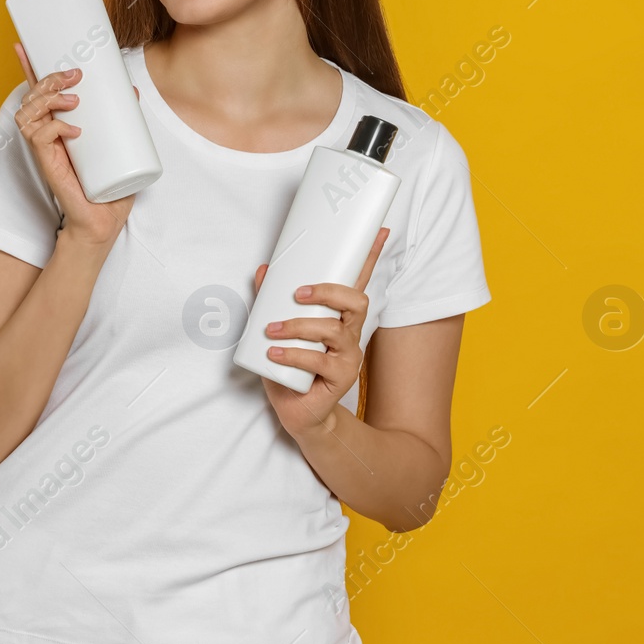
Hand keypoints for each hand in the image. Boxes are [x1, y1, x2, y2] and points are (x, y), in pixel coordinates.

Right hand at [13, 42, 137, 248]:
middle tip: (75, 74)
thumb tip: (131, 90)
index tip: (23, 46)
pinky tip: (74, 130)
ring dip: (48, 98)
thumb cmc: (107, 188)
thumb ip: (124, 119)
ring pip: (28, 112)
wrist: (102, 222)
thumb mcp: (119, 147)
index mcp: (56, 125)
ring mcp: (44, 149)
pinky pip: (37, 137)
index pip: (37, 92)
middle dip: (49, 78)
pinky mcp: (46, 163)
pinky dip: (54, 128)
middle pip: (32, 95)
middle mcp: (45, 133)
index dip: (28, 68)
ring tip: (75, 100)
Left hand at [252, 227, 388, 439]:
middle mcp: (349, 332)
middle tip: (298, 294)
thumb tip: (263, 270)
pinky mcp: (340, 377)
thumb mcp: (276, 330)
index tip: (380, 230)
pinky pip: (319, 360)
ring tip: (272, 331)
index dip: (370, 256)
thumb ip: (269, 301)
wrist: (298, 412)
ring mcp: (348, 355)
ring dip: (299, 327)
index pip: (357, 281)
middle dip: (329, 291)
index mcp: (338, 316)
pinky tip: (274, 354)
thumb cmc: (290, 368)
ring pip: (334, 330)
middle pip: (356, 301)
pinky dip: (293, 354)